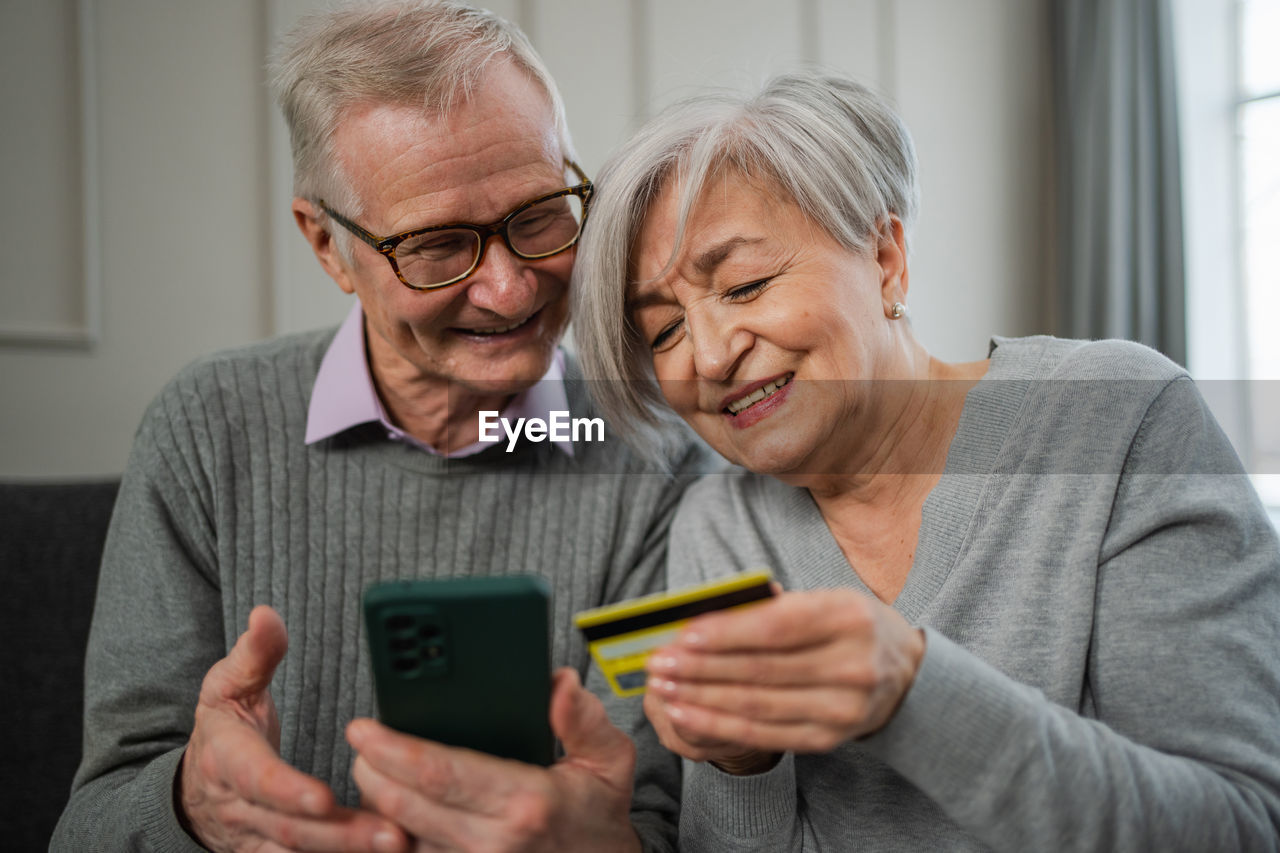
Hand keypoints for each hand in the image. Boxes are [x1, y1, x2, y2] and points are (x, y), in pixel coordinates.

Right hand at [179, 605, 407, 851]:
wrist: (195, 792)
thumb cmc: (223, 730)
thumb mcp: (228, 686)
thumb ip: (254, 654)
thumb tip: (266, 614)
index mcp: (226, 760)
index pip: (257, 780)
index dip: (288, 791)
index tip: (325, 798)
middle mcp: (240, 808)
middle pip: (290, 829)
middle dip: (339, 834)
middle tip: (392, 833)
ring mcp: (255, 840)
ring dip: (348, 852)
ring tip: (399, 845)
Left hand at [347, 667, 640, 851]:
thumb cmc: (597, 815)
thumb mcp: (608, 760)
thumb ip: (585, 719)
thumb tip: (559, 684)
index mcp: (526, 802)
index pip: (440, 773)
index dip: (393, 749)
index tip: (364, 729)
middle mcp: (493, 842)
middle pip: (403, 805)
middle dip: (371, 769)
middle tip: (363, 742)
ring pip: (399, 836)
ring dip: (379, 803)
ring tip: (378, 771)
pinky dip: (395, 832)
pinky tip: (393, 810)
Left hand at [643, 589, 924, 758]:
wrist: (906, 675)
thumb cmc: (851, 626)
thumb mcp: (826, 600)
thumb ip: (773, 607)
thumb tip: (705, 615)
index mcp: (848, 617)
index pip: (776, 627)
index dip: (726, 633)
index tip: (683, 634)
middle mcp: (852, 666)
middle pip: (761, 670)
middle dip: (701, 668)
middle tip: (659, 663)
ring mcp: (843, 709)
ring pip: (757, 705)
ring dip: (702, 699)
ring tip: (664, 688)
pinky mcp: (829, 739)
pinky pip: (764, 734)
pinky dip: (719, 725)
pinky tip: (688, 714)